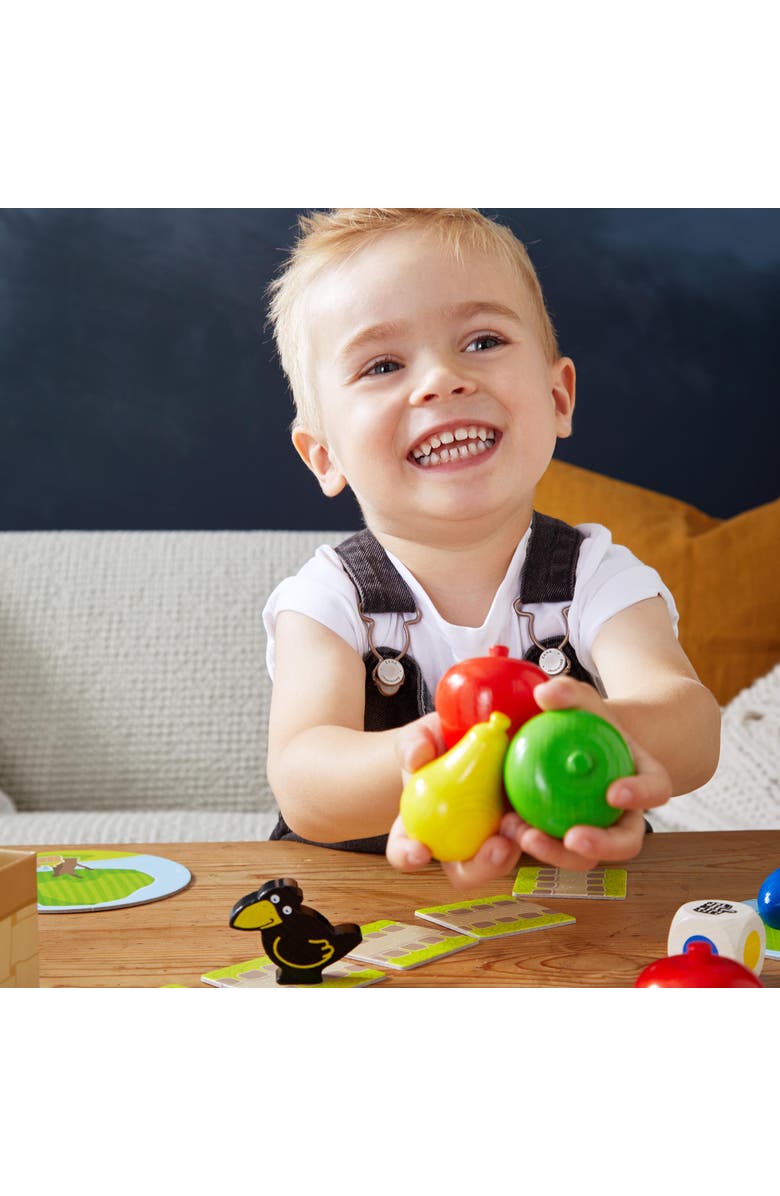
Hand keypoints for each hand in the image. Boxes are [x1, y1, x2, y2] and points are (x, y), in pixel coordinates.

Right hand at [386, 712, 524, 890]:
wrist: (471, 736)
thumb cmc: (439, 742)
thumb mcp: (421, 738)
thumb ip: (413, 745)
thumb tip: (416, 757)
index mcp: (420, 828)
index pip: (405, 851)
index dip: (408, 857)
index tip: (420, 851)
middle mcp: (455, 843)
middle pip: (464, 872)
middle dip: (481, 867)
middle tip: (497, 847)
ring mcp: (489, 837)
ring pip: (502, 859)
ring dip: (514, 850)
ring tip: (521, 825)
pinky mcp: (519, 826)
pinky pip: (529, 835)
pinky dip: (536, 830)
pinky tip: (541, 813)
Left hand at [509, 676, 673, 870]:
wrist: (576, 744)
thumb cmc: (586, 720)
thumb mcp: (580, 700)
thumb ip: (568, 693)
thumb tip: (545, 694)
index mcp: (644, 781)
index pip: (654, 789)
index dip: (641, 795)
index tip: (614, 792)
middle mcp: (627, 815)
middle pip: (625, 841)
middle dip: (602, 846)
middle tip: (572, 839)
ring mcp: (599, 834)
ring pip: (584, 855)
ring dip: (555, 853)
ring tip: (524, 835)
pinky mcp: (568, 843)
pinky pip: (552, 847)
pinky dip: (530, 841)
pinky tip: (505, 828)